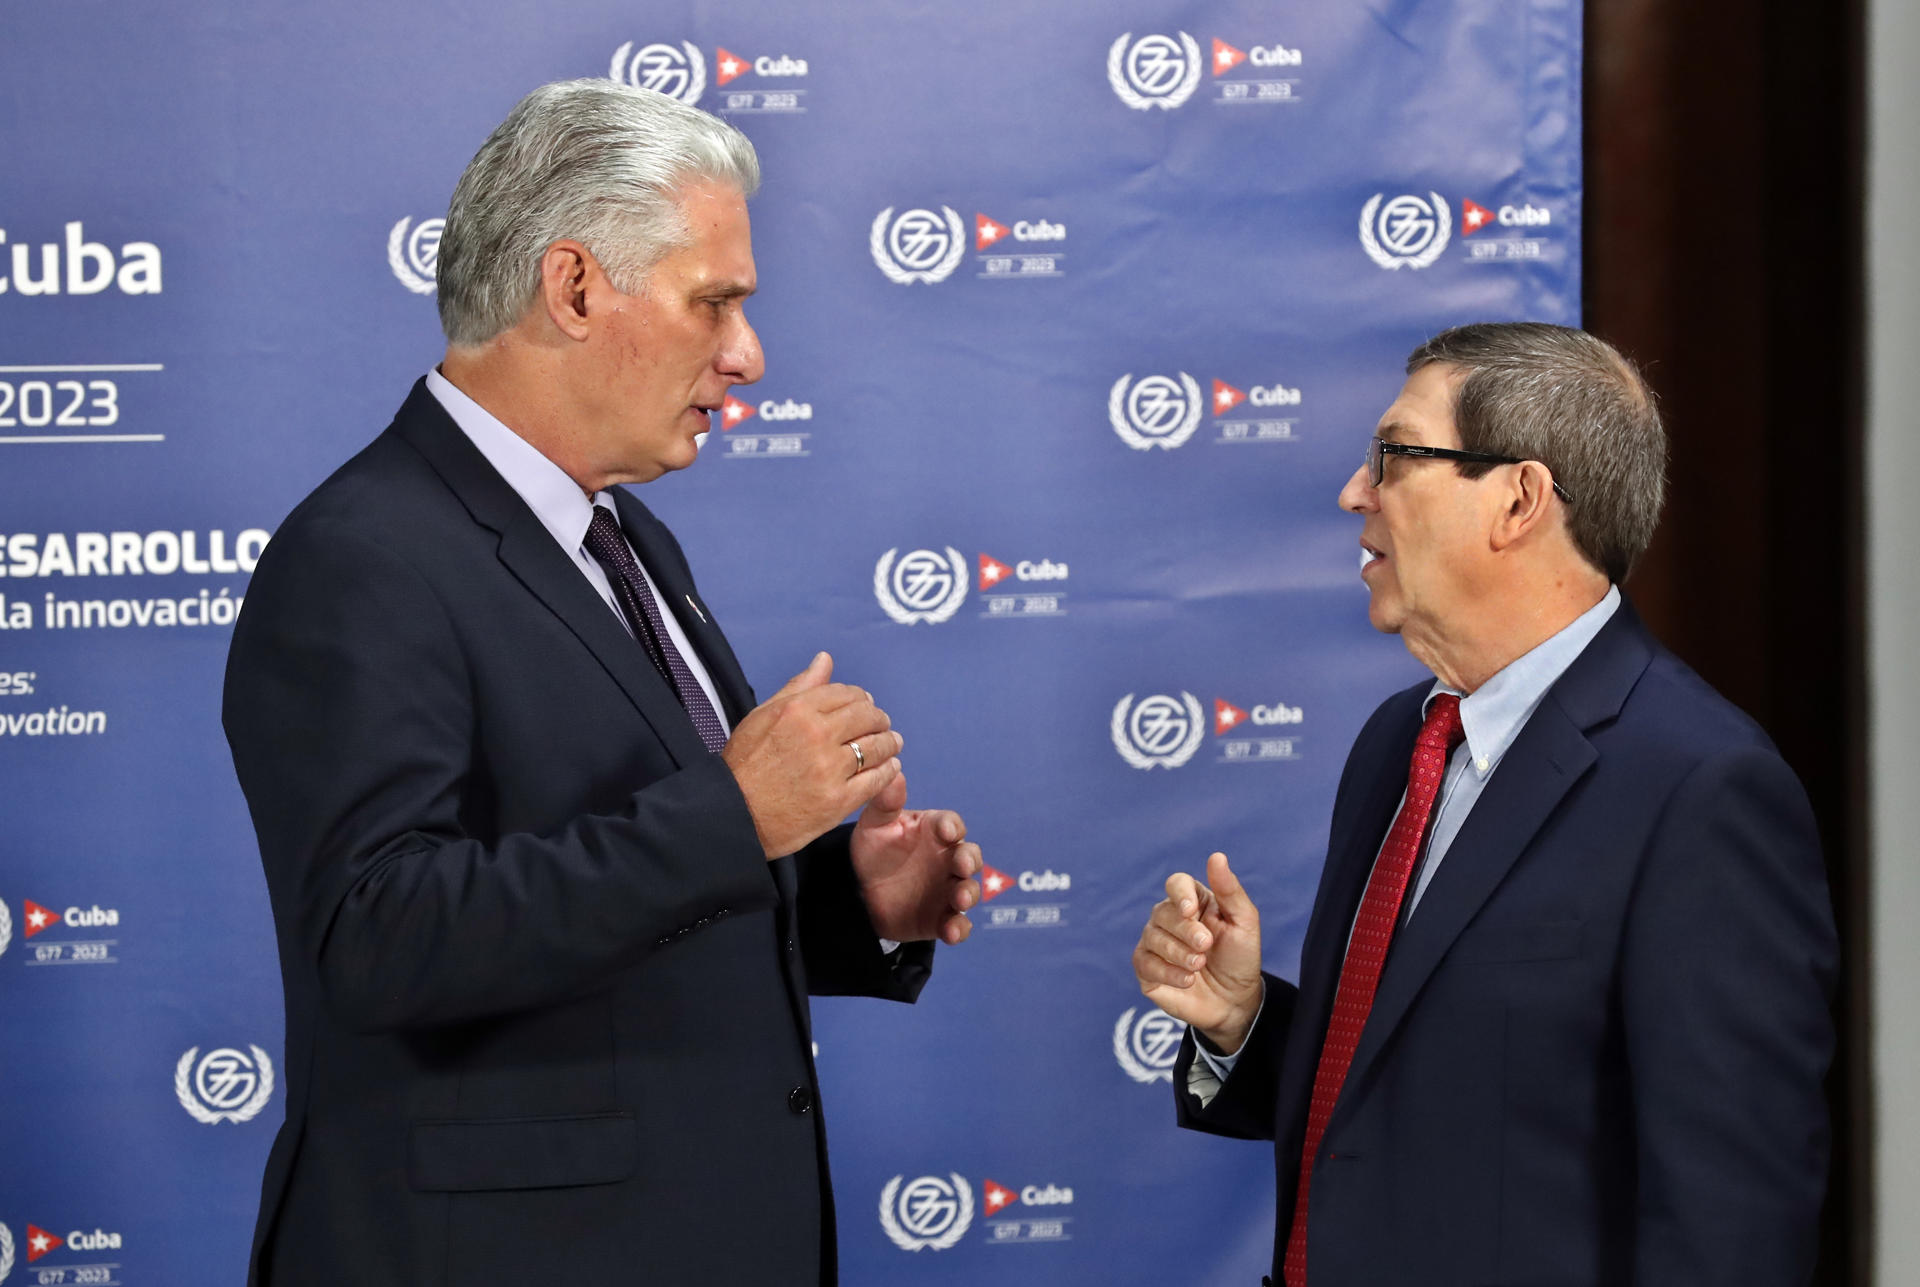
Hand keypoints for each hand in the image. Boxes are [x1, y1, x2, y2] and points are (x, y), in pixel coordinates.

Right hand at [721, 652, 901, 857]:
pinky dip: (888, 770)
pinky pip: (875, 780)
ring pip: (876, 747)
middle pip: (866, 717)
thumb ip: (799, 687)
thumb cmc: (744, 765)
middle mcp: (817, 735)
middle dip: (879, 719)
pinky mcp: (838, 800)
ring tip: (892, 743)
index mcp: (798, 710)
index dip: (861, 699)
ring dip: (889, 742)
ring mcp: (830, 769)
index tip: (865, 706)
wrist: (735, 815)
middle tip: (883, 724)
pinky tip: (890, 766)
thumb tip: (825, 660)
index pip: (847, 694)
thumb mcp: (763, 715)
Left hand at [848, 771, 981, 944]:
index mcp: (935, 832)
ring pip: (969, 890)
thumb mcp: (875, 826)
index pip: (951, 824)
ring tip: (958, 899)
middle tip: (961, 864)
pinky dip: (959, 929)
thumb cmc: (874, 850)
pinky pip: (958, 924)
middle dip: (970, 860)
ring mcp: (947, 889)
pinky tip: (951, 931)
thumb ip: (886, 803)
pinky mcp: (942, 918)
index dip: (952, 827)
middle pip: (970, 856)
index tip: (946, 831)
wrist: (859, 893)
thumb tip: (894, 773)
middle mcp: (948, 859)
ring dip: (968, 894)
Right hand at [1132, 852, 1263, 1053]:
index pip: (1176, 884)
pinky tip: (1188, 980)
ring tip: (1199, 966)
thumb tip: (1216, 856)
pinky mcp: (1146, 969)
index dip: (1180, 894)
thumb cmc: (1240, 959)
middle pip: (1164, 912)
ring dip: (1179, 953)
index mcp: (1193, 901)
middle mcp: (1169, 918)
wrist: (1235, 1002)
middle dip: (1186, 931)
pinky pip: (1144, 962)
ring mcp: (1154, 943)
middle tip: (1206, 946)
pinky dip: (1168, 971)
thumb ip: (1230, 890)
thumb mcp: (1244, 923)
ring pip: (1152, 937)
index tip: (1191, 910)